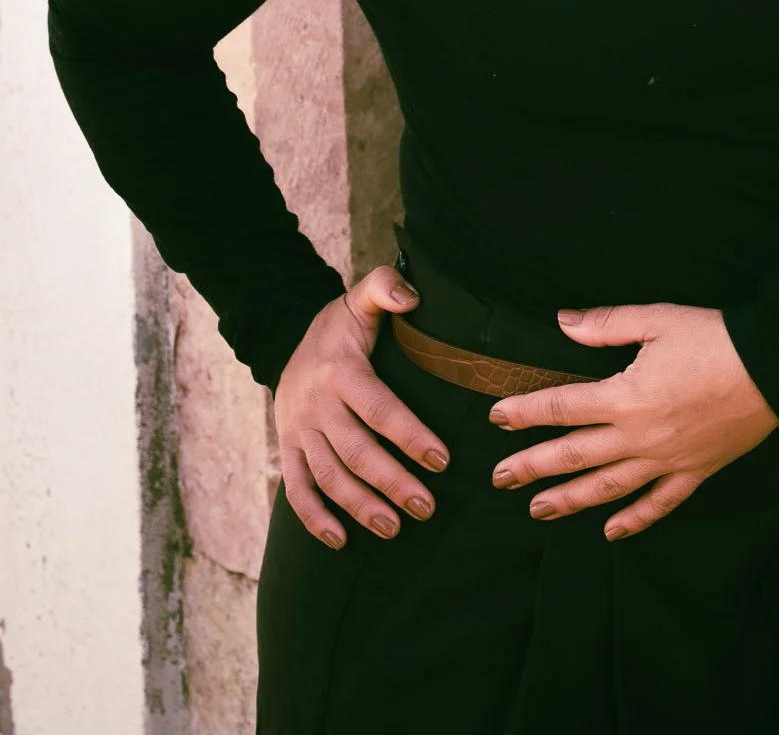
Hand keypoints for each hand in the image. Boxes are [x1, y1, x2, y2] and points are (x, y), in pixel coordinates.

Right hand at [273, 266, 449, 548]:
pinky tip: (340, 540)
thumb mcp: (360, 297)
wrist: (285, 337)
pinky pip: (296, 490)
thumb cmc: (340, 325)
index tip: (442, 460)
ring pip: (329, 477)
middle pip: (357, 452)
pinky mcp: (287, 448)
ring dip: (360, 507)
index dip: (410, 436)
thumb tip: (412, 297)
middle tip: (427, 507)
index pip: (380, 409)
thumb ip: (386, 289)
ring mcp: (298, 430)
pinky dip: (315, 519)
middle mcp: (316, 404)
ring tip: (394, 527)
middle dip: (393, 483)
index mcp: (340, 371)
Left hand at [486, 301, 777, 541]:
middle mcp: (639, 437)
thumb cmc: (714, 337)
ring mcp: (666, 460)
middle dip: (533, 467)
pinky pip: (659, 504)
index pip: (561, 407)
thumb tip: (562, 323)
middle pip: (575, 455)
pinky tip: (611, 532)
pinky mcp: (694, 472)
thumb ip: (605, 324)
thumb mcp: (656, 319)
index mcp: (625, 397)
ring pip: (608, 488)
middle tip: (500, 479)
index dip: (525, 413)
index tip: (496, 419)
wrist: (774, 365)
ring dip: (569, 501)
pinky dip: (634, 520)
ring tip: (538, 510)